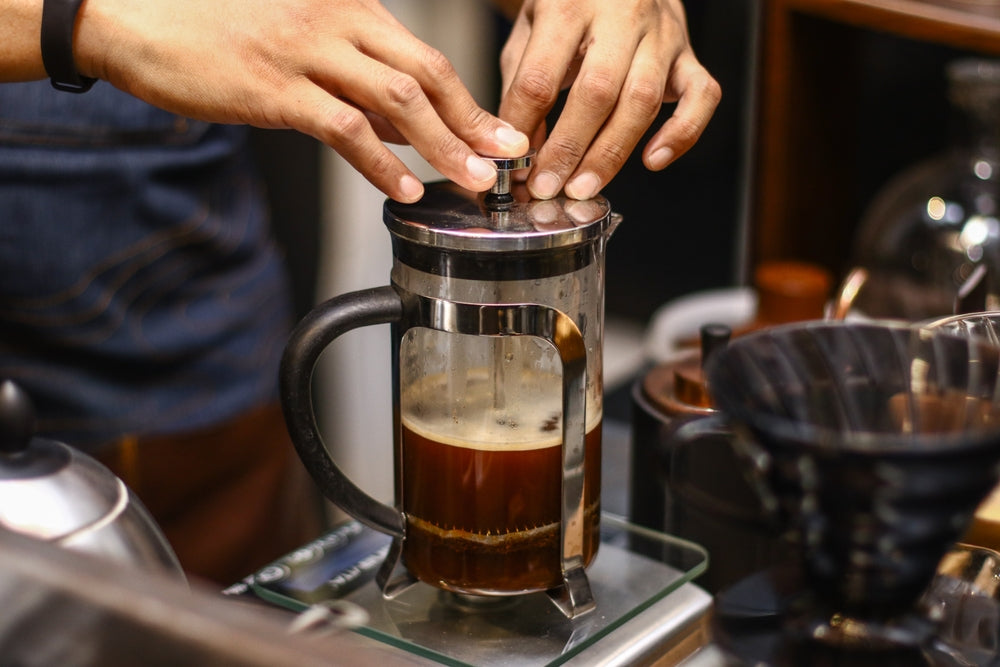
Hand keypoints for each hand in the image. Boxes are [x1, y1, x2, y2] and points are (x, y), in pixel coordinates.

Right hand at [74, 0, 528, 201]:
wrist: (140, 19)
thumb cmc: (221, 32)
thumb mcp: (301, 46)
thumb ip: (355, 83)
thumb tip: (403, 128)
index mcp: (348, 7)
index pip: (424, 55)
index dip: (470, 98)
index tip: (501, 134)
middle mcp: (336, 19)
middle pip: (425, 71)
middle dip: (473, 120)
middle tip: (507, 160)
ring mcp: (305, 49)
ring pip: (395, 97)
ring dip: (442, 144)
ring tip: (473, 181)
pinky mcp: (273, 86)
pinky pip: (342, 126)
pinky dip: (380, 161)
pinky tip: (405, 188)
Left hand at [498, 0, 719, 198]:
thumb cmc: (573, 5)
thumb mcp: (531, 30)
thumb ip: (521, 86)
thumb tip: (519, 148)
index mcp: (568, 5)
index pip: (541, 77)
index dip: (524, 127)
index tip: (515, 163)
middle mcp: (620, 15)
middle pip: (597, 92)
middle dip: (569, 148)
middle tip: (549, 186)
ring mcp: (661, 34)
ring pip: (643, 100)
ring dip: (611, 154)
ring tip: (584, 186)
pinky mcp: (688, 53)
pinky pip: (701, 96)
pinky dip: (682, 133)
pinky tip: (654, 160)